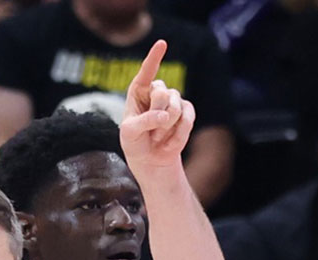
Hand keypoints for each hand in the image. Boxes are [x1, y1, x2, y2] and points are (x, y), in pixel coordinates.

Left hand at [120, 41, 196, 176]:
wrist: (150, 159)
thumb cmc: (134, 142)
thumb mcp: (130, 133)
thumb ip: (144, 121)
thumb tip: (165, 115)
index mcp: (138, 91)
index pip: (146, 72)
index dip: (154, 57)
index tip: (162, 43)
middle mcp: (156, 91)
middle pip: (162, 93)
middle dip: (157, 115)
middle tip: (149, 133)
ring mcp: (173, 100)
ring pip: (175, 106)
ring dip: (166, 128)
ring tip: (157, 137)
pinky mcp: (186, 112)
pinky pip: (188, 117)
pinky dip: (178, 134)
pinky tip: (169, 141)